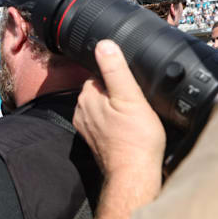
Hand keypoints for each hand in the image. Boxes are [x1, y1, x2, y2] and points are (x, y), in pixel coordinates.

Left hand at [73, 40, 165, 176]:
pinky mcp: (94, 139)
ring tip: (134, 118)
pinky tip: (128, 129)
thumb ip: (115, 69)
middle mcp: (81, 109)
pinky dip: (114, 123)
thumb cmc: (135, 138)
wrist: (133, 174)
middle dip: (116, 92)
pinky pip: (104, 122)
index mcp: (87, 95)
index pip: (100, 73)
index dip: (118, 76)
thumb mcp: (130, 97)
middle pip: (101, 89)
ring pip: (102, 106)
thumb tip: (104, 44)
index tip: (132, 86)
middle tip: (136, 104)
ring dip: (116, 108)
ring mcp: (86, 126)